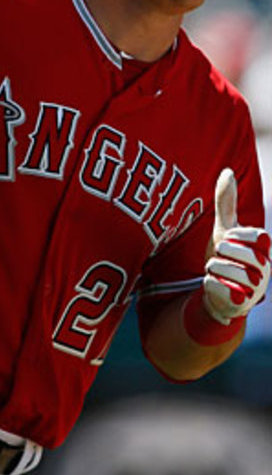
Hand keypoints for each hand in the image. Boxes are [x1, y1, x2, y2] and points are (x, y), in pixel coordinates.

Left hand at [202, 168, 270, 323]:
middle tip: (221, 260)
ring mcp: (256, 287)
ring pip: (219, 268)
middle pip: (230, 250)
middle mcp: (266, 267)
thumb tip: (227, 171)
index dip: (234, 237)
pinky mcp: (241, 304)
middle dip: (217, 253)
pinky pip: (215, 287)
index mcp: (265, 248)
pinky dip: (209, 285)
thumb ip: (226, 203)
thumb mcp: (225, 228)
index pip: (253, 234)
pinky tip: (216, 286)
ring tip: (218, 273)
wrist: (220, 293)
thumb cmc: (227, 257)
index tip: (232, 242)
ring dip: (211, 269)